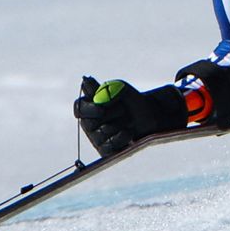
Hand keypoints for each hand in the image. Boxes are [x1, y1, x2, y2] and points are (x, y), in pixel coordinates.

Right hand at [74, 77, 189, 156]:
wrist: (150, 116)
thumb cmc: (132, 100)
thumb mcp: (120, 88)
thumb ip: (103, 88)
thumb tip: (85, 80)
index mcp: (88, 106)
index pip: (79, 108)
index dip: (88, 110)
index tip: (101, 109)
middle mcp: (89, 124)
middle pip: (89, 123)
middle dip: (110, 116)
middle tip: (124, 110)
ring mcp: (97, 138)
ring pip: (101, 135)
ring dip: (119, 126)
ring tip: (129, 121)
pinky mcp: (106, 150)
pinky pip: (108, 148)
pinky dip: (121, 139)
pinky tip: (129, 132)